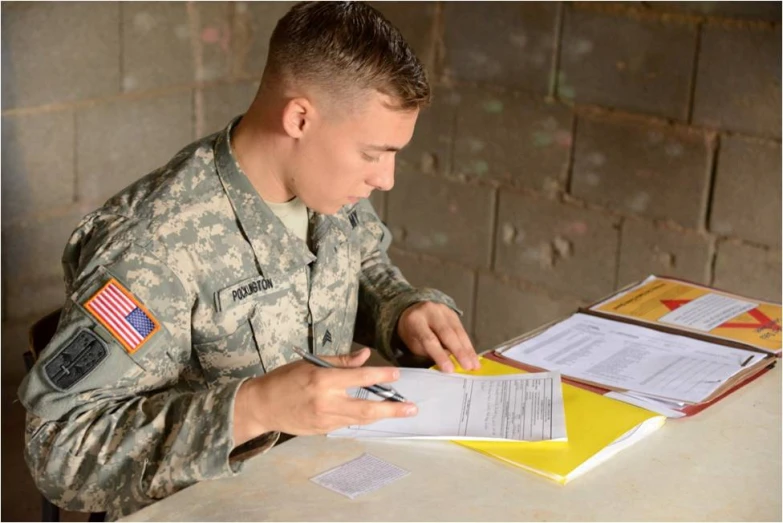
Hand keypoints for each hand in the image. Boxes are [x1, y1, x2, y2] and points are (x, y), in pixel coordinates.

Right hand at [233, 347, 416, 444]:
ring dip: (380, 415)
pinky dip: (360, 417)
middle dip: (392, 409)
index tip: (397, 374)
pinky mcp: (322, 431)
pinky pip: (347, 423)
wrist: (261, 405)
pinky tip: (371, 413)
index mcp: (323, 381)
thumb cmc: (284, 379)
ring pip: (360, 419)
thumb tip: (365, 356)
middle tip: (412, 408)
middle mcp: (326, 403)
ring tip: (399, 410)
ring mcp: (324, 420)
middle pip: (366, 409)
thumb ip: (341, 362)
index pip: (359, 378)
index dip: (381, 375)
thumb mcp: (311, 363)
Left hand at [397, 301, 479, 372]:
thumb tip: (449, 361)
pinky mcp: (452, 312)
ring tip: (474, 364)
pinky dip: (468, 344)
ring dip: (467, 349)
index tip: (449, 369)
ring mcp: (443, 310)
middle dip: (459, 351)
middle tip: (467, 366)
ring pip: (458, 331)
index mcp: (415, 320)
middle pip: (446, 333)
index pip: (429, 339)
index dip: (440, 355)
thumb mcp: (415, 344)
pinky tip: (473, 355)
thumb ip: (430, 352)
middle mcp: (430, 311)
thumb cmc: (413, 332)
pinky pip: (462, 330)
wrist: (414, 311)